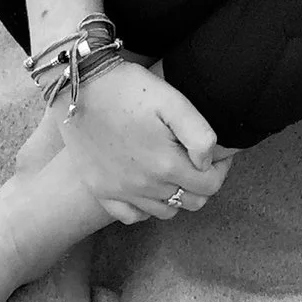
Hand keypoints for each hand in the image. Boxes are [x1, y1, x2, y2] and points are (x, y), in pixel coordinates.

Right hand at [53, 61, 228, 220]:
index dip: (221, 169)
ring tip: (174, 168)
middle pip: (191, 202)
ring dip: (176, 194)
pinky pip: (131, 216)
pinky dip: (145, 206)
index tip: (219, 153)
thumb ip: (200, 135)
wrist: (79, 85)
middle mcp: (144, 186)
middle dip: (202, 182)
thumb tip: (209, 162)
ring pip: (164, 211)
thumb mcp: (172, 101)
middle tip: (198, 160)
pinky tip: (147, 184)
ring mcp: (120, 192)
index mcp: (165, 165)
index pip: (210, 186)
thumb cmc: (129, 88)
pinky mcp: (100, 190)